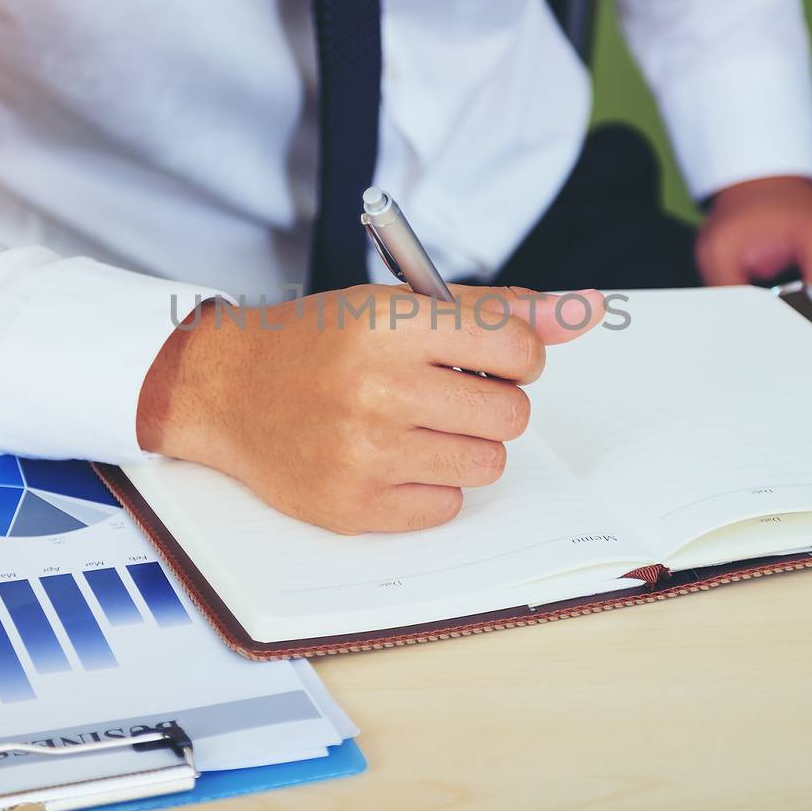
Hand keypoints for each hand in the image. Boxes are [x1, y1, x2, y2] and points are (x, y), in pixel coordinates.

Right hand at [136, 284, 606, 532]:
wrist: (226, 389)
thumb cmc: (319, 342)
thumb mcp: (400, 304)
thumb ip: (495, 310)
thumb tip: (585, 310)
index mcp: (390, 325)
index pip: (518, 347)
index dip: (517, 354)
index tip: (491, 357)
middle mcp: (376, 388)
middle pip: (511, 414)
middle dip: (493, 403)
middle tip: (447, 393)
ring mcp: (363, 453)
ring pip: (487, 464)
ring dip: (466, 446)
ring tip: (419, 425)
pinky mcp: (354, 506)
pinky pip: (447, 505)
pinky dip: (431, 485)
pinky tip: (391, 458)